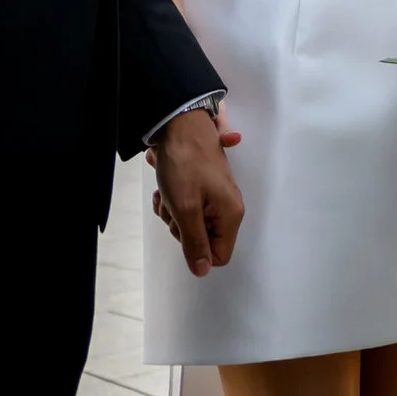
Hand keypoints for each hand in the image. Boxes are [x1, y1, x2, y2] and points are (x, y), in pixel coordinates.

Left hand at [148, 108, 244, 277]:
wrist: (180, 124)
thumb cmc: (184, 162)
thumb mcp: (185, 208)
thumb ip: (195, 243)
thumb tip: (202, 272)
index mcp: (230, 214)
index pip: (218, 256)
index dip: (196, 249)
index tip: (184, 227)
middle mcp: (227, 207)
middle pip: (202, 240)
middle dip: (181, 227)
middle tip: (173, 205)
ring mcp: (216, 197)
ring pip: (191, 224)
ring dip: (173, 213)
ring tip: (167, 192)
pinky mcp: (204, 188)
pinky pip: (187, 208)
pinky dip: (173, 201)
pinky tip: (165, 188)